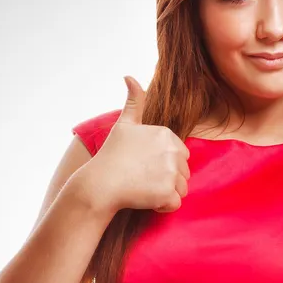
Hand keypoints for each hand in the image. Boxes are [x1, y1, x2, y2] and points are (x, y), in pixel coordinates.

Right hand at [83, 76, 190, 213]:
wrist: (99, 184)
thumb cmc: (112, 156)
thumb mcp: (124, 125)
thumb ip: (134, 101)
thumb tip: (129, 76)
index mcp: (166, 134)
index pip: (180, 155)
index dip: (164, 164)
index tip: (144, 166)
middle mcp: (172, 150)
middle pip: (184, 172)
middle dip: (167, 179)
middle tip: (142, 179)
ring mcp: (171, 171)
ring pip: (182, 189)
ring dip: (165, 193)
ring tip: (143, 188)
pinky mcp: (167, 191)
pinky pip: (175, 203)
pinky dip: (162, 206)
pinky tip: (145, 199)